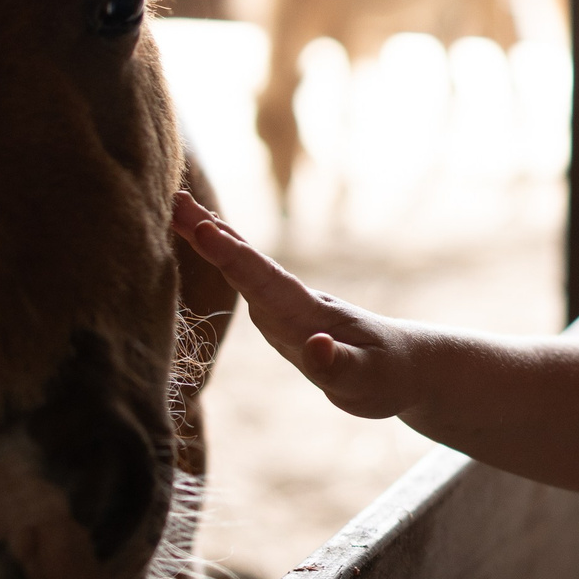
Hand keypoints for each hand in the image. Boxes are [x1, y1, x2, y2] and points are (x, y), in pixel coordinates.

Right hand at [171, 191, 415, 418]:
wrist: (404, 367)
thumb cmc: (388, 374)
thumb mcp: (366, 380)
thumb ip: (338, 367)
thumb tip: (314, 348)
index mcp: (310, 314)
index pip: (266, 281)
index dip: (234, 256)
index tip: (204, 228)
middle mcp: (293, 304)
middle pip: (247, 264)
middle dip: (212, 233)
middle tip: (174, 198)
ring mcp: (285, 310)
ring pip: (244, 268)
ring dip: (212, 239)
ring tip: (178, 209)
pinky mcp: (281, 319)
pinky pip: (247, 282)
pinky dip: (224, 258)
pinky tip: (206, 240)